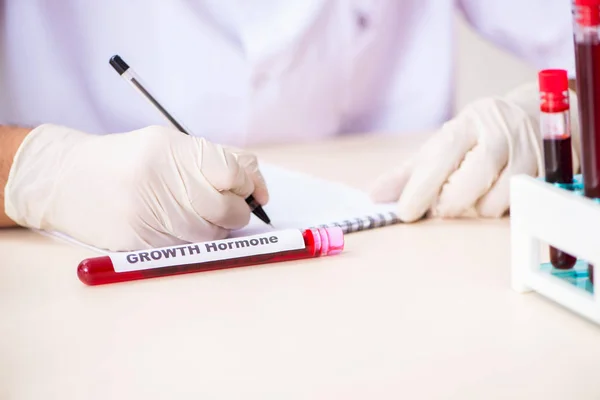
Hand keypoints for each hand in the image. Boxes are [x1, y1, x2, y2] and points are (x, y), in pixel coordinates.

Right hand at [4, 124, 268, 250]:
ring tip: (201, 216)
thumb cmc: (127, 160)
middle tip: (232, 209)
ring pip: (211, 235)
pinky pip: (187, 249)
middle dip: (237, 212)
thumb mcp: (168, 145)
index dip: (249, 184)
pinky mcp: (138, 242)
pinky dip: (194, 242)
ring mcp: (148, 213)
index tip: (249, 191)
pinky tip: (180, 228)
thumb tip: (256, 187)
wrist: (66, 180)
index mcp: (171, 149)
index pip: (233, 172)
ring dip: (217, 230)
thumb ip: (214, 159)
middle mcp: (160, 180)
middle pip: (228, 209)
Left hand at [369, 82, 580, 221]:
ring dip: (476, 208)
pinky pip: (515, 208)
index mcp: (466, 124)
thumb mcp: (441, 146)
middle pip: (470, 182)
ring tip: (474, 192)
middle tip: (441, 205)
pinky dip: (499, 209)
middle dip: (449, 202)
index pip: (441, 157)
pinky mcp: (546, 173)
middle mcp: (499, 135)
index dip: (421, 188)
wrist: (532, 114)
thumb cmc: (477, 136)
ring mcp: (526, 153)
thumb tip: (375, 195)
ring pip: (493, 202)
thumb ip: (409, 172)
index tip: (405, 213)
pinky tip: (495, 193)